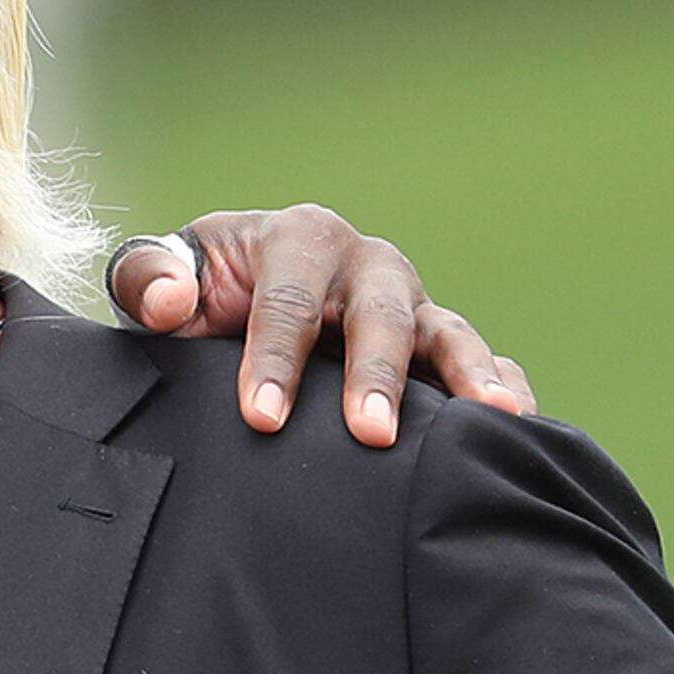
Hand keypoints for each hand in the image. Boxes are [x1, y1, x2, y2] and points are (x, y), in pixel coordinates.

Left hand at [108, 206, 534, 447]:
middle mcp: (366, 266)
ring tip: (493, 418)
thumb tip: (169, 300)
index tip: (262, 417)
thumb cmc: (200, 294)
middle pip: (378, 316)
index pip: (287, 301)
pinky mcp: (439, 345)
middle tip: (371, 434)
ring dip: (469, 375)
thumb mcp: (162, 280)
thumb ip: (150, 281)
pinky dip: (506, 389)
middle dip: (374, 374)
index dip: (274, 359)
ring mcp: (411, 305)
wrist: (235, 303)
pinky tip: (522, 428)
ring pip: (446, 334)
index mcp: (298, 239)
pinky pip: (485, 362)